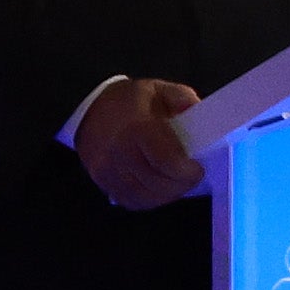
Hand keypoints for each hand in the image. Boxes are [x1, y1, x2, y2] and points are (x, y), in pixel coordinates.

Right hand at [76, 77, 203, 208]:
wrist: (90, 109)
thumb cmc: (129, 100)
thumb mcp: (159, 89)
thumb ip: (183, 99)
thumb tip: (199, 113)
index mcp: (138, 128)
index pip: (166, 160)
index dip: (187, 171)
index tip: (198, 168)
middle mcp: (119, 152)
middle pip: (156, 182)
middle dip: (181, 184)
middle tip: (193, 177)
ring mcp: (107, 169)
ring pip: (143, 196)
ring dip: (167, 195)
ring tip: (178, 183)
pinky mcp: (101, 180)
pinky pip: (129, 200)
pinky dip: (149, 200)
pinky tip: (160, 190)